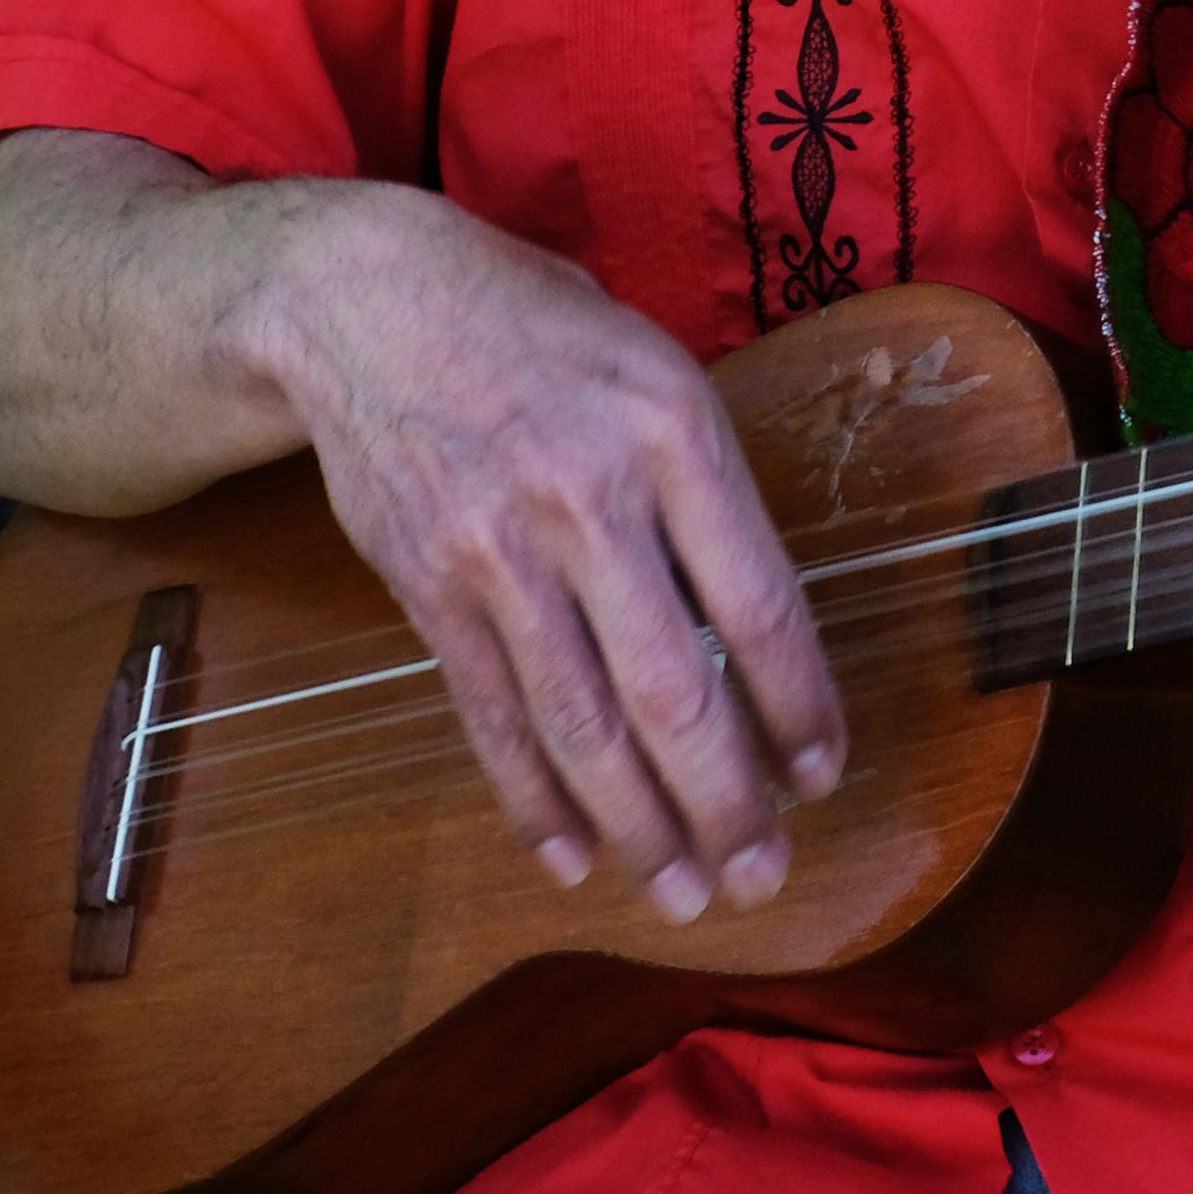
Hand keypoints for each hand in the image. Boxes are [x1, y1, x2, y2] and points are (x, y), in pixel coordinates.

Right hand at [251, 189, 846, 920]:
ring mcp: (501, 552)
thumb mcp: (655, 368)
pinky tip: (572, 855)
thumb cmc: (541, 329)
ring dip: (638, 826)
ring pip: (581, 723)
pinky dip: (534, 796)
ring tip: (682, 893)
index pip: (760, 603)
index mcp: (674, 432)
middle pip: (674, 689)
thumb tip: (757, 625)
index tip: (823, 770)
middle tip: (764, 876)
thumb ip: (705, 487)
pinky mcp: (430, 587)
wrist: (368, 300)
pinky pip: (493, 714)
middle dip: (726, 800)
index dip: (799, 704)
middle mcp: (590, 499)